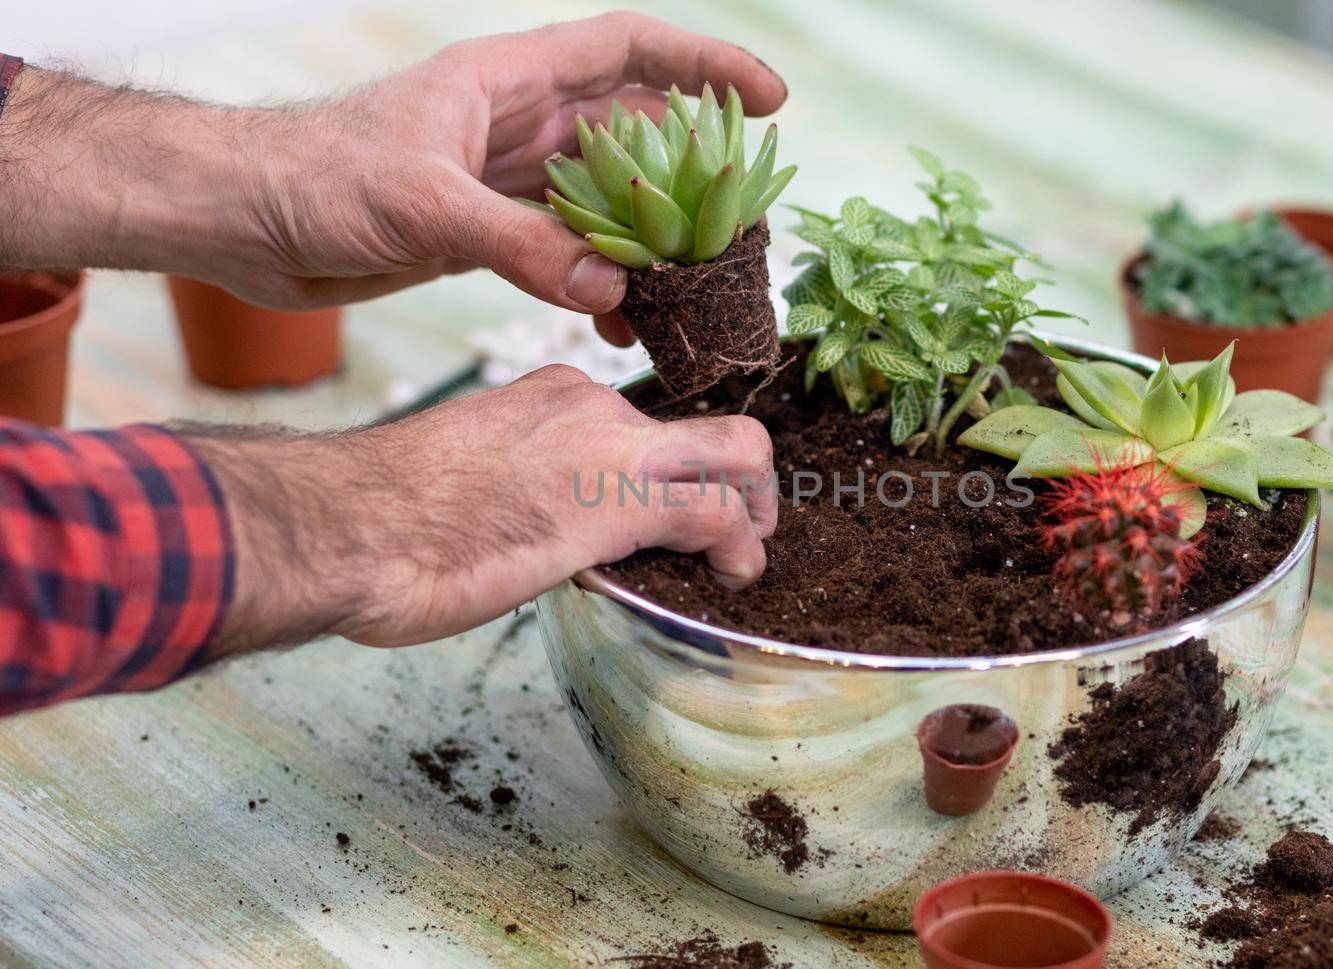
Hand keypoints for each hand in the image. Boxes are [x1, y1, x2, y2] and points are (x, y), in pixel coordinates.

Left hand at [0, 13, 785, 329]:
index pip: (629, 51)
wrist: (244, 223)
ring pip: (607, 205)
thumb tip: (609, 290)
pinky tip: (625, 323)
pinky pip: (567, 255)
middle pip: (634, 137)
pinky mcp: (487, 234)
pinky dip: (600, 286)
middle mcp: (519, 124)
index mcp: (510, 79)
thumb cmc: (314, 176)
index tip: (770, 98)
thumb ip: (519, 243)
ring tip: (699, 287)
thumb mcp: (423, 202)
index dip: (704, 66)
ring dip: (652, 243)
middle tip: (746, 224)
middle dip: (694, 176)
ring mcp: (506, 181)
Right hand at [182, 365, 775, 649]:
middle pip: (706, 427)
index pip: (642, 422)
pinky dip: (741, 547)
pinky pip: (719, 516)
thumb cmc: (380, 517)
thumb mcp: (467, 479)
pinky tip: (731, 575)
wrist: (348, 525)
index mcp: (551, 395)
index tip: (667, 510)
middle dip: (739, 478)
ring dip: (755, 511)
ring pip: (738, 455)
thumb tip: (534, 529)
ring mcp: (613, 448)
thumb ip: (519, 488)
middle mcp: (592, 405)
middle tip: (737, 526)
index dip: (669, 469)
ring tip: (742, 558)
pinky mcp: (623, 502)